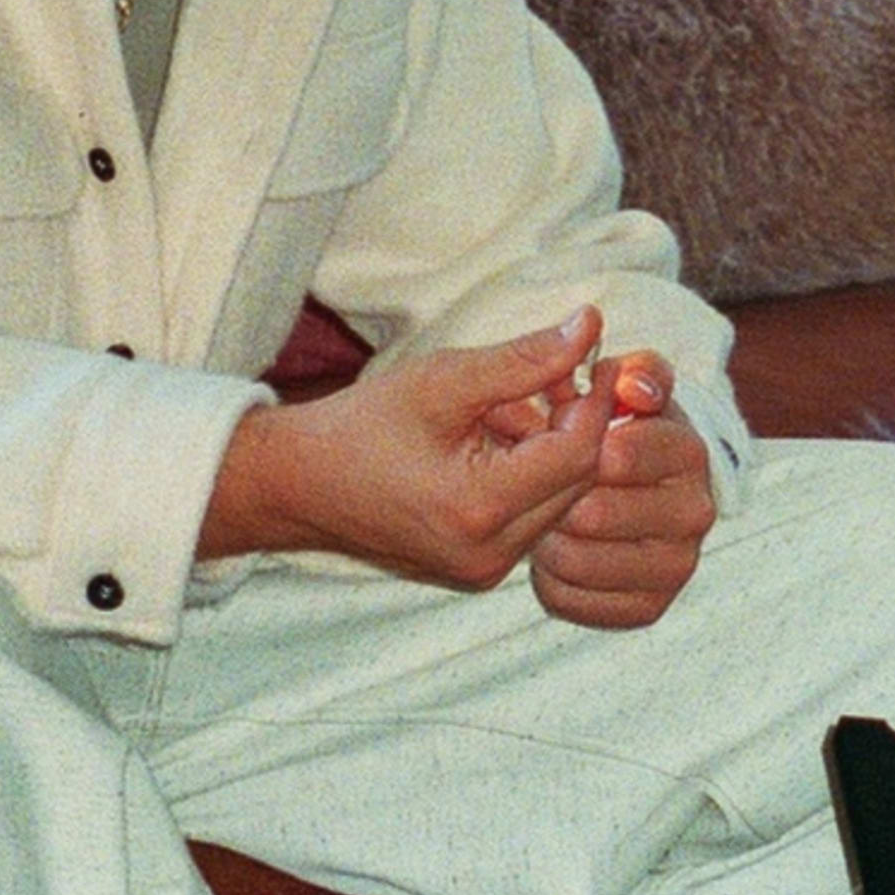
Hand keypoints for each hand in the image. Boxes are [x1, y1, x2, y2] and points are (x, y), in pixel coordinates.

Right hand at [200, 310, 609, 590]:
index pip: (577, 453)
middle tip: (556, 376)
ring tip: (507, 408)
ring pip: (560, 500)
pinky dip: (529, 474)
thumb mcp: (444, 379)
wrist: (301, 484)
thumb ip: (524, 357)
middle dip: (575, 424)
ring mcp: (485, 568)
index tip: (591, 357)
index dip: (593, 402)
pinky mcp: (480, 568)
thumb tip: (592, 325)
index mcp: (478, 508)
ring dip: (552, 449)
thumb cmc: (363, 426)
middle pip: (578, 482)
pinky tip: (494, 441)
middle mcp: (489, 553)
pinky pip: (533, 517)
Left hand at [529, 354, 715, 631]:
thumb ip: (630, 373)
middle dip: (552, 495)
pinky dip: (550, 580)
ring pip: (579, 559)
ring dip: (545, 539)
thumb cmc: (601, 428)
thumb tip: (631, 384)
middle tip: (538, 481)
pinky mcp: (649, 606)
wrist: (601, 489)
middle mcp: (696, 511)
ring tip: (543, 516)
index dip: (569, 449)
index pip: (620, 454)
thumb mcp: (617, 385)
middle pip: (594, 513)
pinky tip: (554, 554)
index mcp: (688, 451)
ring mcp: (676, 564)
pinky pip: (574, 599)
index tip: (551, 436)